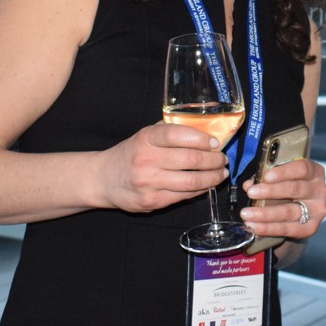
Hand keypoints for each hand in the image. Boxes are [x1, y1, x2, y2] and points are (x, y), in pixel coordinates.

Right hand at [98, 122, 228, 212]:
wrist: (103, 179)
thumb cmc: (131, 154)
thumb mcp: (145, 135)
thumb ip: (170, 130)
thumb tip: (204, 125)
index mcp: (146, 138)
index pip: (178, 134)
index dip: (201, 138)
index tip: (215, 143)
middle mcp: (146, 159)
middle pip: (190, 159)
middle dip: (213, 160)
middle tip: (222, 159)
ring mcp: (149, 182)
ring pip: (191, 181)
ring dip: (212, 177)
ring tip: (221, 173)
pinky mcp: (152, 201)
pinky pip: (184, 195)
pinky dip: (200, 189)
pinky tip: (206, 184)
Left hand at [241, 157, 325, 240]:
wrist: (299, 211)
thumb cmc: (288, 188)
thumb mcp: (281, 178)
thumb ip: (266, 179)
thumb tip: (249, 185)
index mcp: (314, 172)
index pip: (302, 169)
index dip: (284, 172)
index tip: (266, 176)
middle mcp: (319, 191)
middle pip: (295, 189)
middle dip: (270, 191)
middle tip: (251, 193)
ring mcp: (316, 211)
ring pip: (289, 211)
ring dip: (265, 213)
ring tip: (247, 214)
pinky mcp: (310, 228)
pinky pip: (287, 229)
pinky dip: (268, 228)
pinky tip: (255, 227)